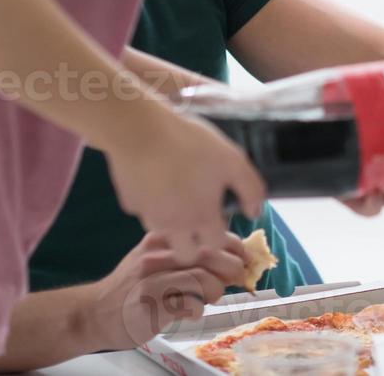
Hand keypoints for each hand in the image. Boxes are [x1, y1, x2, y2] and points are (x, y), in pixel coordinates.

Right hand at [87, 231, 249, 348]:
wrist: (95, 313)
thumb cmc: (132, 286)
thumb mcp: (154, 258)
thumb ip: (185, 252)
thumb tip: (231, 253)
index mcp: (160, 238)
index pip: (207, 233)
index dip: (234, 246)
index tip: (243, 257)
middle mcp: (156, 256)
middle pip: (210, 253)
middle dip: (231, 268)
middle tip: (233, 279)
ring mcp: (152, 281)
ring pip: (204, 279)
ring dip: (215, 291)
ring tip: (208, 298)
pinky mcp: (151, 307)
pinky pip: (190, 305)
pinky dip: (198, 309)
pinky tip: (190, 311)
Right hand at [104, 104, 265, 262]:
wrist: (141, 131)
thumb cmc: (191, 144)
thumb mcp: (232, 160)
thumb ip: (250, 189)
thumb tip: (254, 212)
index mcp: (201, 218)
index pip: (214, 246)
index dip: (219, 234)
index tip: (218, 219)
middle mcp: (173, 226)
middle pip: (185, 253)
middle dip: (193, 243)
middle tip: (197, 219)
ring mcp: (148, 216)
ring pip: (162, 232)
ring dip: (171, 223)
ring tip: (176, 193)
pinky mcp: (129, 204)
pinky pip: (143, 210)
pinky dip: (150, 202)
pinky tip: (155, 179)